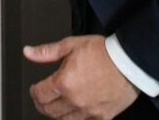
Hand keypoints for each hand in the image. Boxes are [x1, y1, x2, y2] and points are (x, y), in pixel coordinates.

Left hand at [24, 35, 138, 118]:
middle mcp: (75, 100)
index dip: (34, 92)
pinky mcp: (102, 117)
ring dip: (56, 114)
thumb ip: (46, 52)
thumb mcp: (70, 45)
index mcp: (64, 82)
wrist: (130, 62)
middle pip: (49, 111)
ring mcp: (89, 111)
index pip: (40, 95)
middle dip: (42, 104)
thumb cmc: (102, 52)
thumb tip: (28, 52)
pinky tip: (74, 113)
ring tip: (56, 106)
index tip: (35, 89)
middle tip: (43, 98)